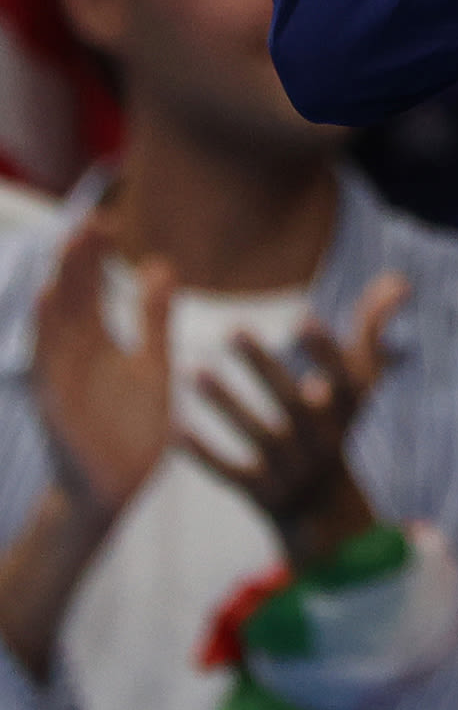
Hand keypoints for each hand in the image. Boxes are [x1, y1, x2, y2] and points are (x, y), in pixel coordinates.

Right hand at [32, 217, 173, 524]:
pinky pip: (47, 366)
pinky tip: (47, 301)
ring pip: (57, 326)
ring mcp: (62, 382)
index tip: (105, 218)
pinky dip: (45, 333)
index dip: (95, 257)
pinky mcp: (58, 408)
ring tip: (68, 248)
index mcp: (96, 345)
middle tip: (89, 220)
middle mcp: (75, 358)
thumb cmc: (131, 428)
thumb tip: (160, 264)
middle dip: (78, 263)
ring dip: (62, 287)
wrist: (116, 490)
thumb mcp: (152, 362)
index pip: (92, 291)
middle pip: (73, 300)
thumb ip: (154, 317)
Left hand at [180, 272, 408, 570]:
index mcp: (347, 410)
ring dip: (227, 404)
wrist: (326, 510)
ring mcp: (292, 470)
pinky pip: (231, 473)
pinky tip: (177, 429)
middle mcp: (322, 441)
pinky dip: (205, 454)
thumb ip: (373, 328)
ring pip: (257, 435)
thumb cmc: (338, 423)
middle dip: (264, 366)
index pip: (343, 378)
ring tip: (195, 371)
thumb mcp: (360, 381)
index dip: (325, 351)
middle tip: (233, 328)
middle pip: (293, 402)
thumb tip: (397, 279)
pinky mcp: (262, 495)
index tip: (303, 319)